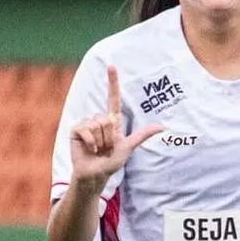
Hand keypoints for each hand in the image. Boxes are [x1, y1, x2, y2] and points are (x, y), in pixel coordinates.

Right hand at [69, 65, 162, 189]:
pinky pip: (86, 128)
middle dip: (109, 136)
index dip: (112, 82)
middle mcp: (99, 120)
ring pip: (97, 123)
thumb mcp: (128, 147)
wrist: (96, 174)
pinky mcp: (76, 130)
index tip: (111, 66)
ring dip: (100, 140)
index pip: (112, 98)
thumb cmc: (112, 162)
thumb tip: (163, 127)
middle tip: (106, 148)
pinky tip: (89, 149)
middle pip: (107, 118)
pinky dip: (90, 141)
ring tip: (97, 149)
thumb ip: (142, 135)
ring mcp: (87, 124)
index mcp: (112, 121)